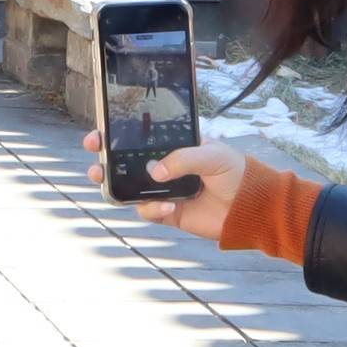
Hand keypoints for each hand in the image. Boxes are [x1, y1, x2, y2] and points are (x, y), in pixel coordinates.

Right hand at [84, 132, 244, 240]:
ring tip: (110, 184)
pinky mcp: (168, 212)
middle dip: (105, 162)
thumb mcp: (212, 155)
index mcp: (172, 146)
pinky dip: (152, 208)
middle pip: (125, 163)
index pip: (139, 137)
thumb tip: (153, 172)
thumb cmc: (235, 172)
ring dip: (117, 187)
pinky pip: (147, 211)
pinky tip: (169, 206)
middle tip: (96, 161)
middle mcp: (164, 167)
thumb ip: (183, 159)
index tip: (100, 134)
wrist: (250, 206)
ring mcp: (163, 190)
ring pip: (129, 189)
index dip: (116, 135)